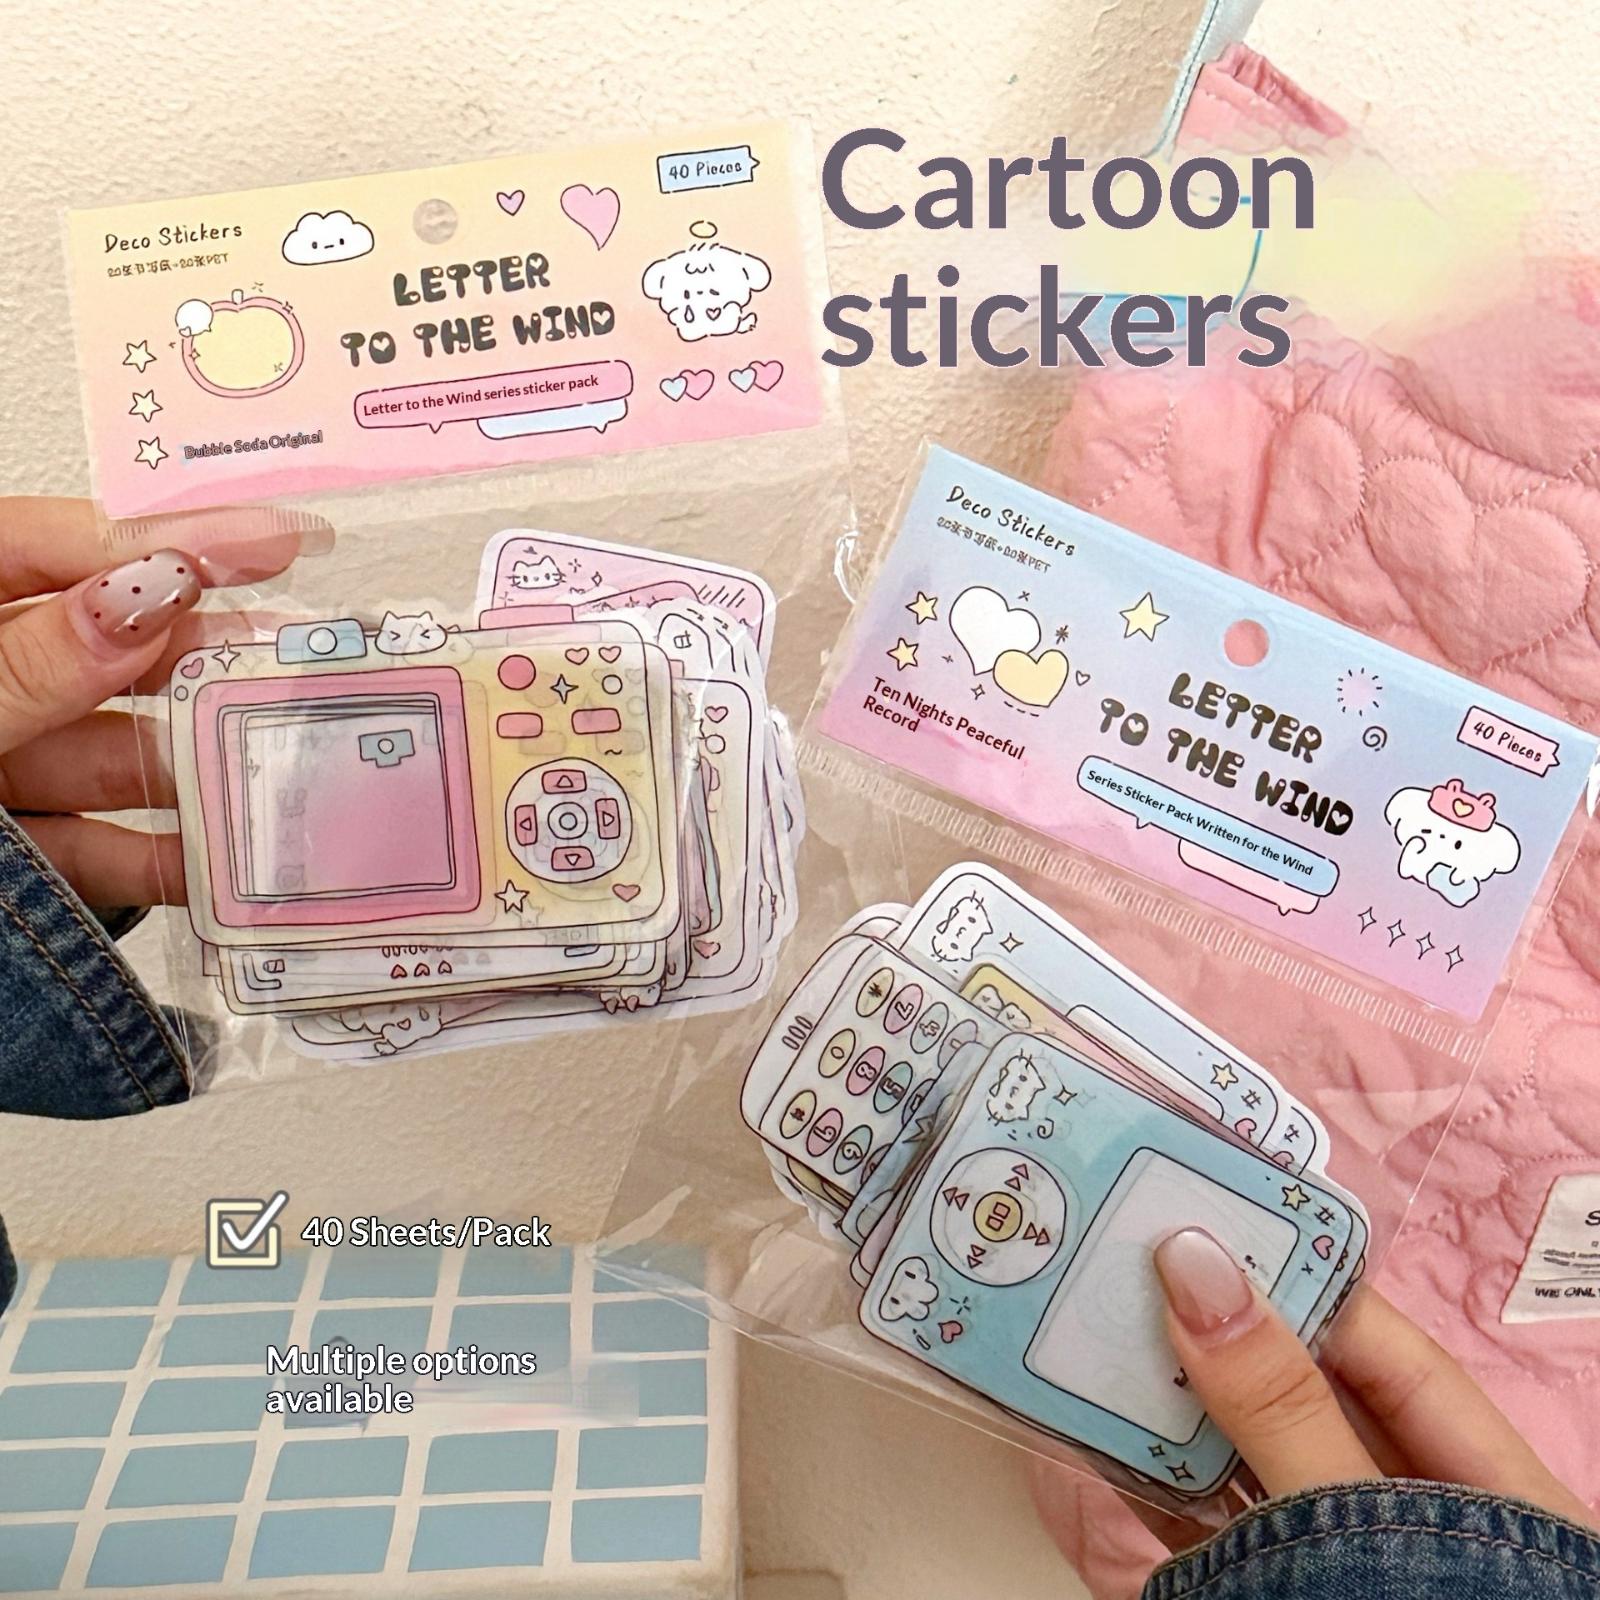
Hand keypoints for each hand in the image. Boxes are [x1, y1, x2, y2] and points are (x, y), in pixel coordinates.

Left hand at [0, 498, 315, 908]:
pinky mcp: (10, 849)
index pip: (64, 547)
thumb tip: (146, 596)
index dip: (173, 540)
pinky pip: (93, 848)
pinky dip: (160, 861)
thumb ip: (30, 664)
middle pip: (110, 647)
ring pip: (112, 756)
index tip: (278, 543)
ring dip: (200, 766)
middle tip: (304, 655)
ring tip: (291, 764)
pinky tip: (226, 863)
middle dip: (208, 656)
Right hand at [1031, 1228, 1591, 1593]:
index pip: (1375, 1339)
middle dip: (1196, 1332)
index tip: (1199, 1213)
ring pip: (1225, 1463)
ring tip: (1065, 1335)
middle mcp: (1394, 1514)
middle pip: (1287, 1393)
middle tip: (1106, 1263)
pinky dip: (1127, 1499)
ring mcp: (1316, 1566)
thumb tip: (1197, 1265)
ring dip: (1146, 1408)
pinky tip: (1066, 1454)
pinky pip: (1187, 1537)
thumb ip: (1280, 1402)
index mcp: (1478, 1477)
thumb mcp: (1364, 1518)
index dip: (1289, 1272)